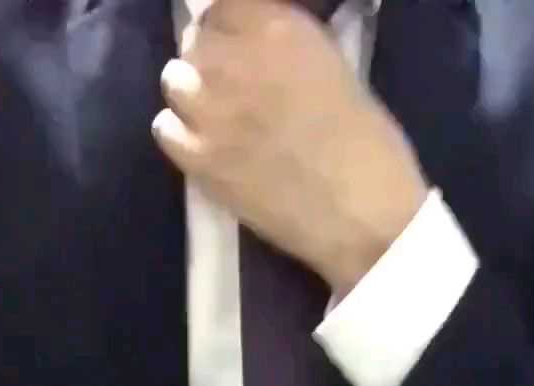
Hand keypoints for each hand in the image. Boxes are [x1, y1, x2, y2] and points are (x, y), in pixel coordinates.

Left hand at [153, 0, 427, 295]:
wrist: (364, 217)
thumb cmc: (368, 144)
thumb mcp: (332, 64)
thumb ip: (282, 43)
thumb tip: (256, 41)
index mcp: (275, 27)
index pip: (220, 4)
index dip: (228, 26)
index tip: (239, 44)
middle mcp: (233, 59)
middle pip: (196, 39)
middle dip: (213, 58)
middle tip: (236, 88)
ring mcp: (209, 110)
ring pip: (174, 81)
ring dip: (194, 94)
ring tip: (221, 118)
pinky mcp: (197, 159)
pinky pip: (165, 128)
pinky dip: (181, 134)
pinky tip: (209, 147)